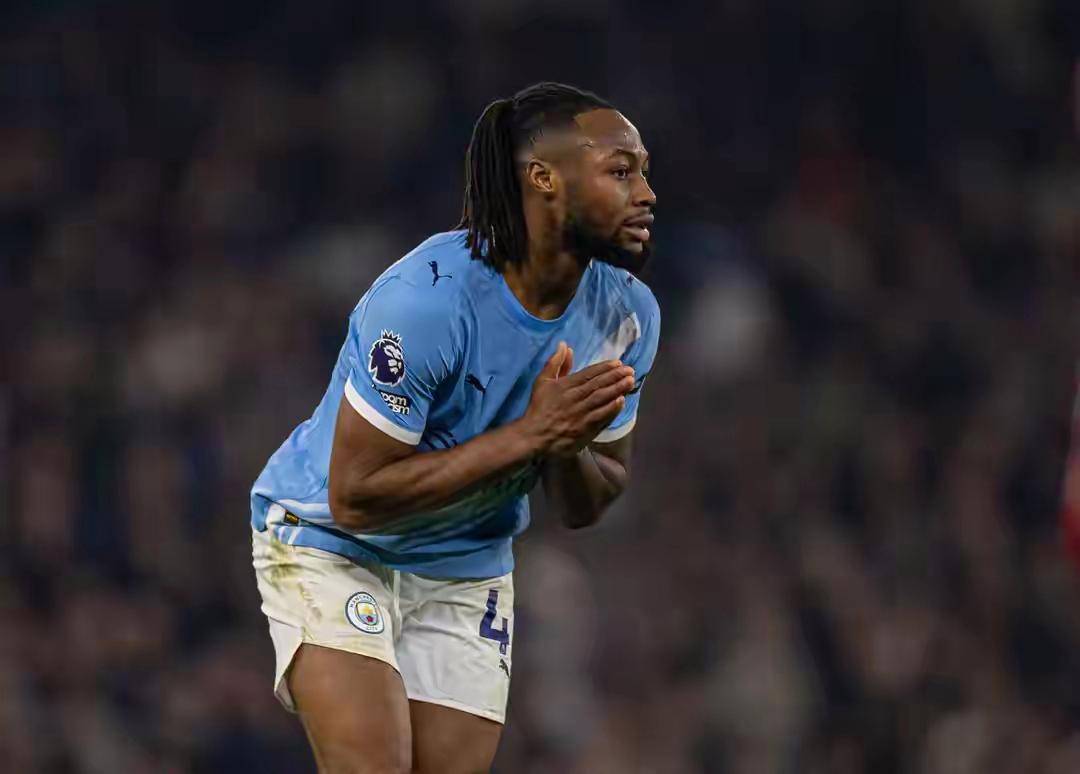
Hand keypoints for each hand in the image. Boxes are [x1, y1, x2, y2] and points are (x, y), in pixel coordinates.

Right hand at [520, 342, 634, 457]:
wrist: (534, 436)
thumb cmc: (539, 408)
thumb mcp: (542, 382)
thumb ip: (555, 363)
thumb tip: (565, 345)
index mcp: (565, 386)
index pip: (588, 374)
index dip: (604, 368)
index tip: (618, 363)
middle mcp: (574, 398)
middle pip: (598, 385)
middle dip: (615, 376)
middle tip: (630, 370)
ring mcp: (580, 414)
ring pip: (601, 399)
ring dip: (617, 390)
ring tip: (630, 382)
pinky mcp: (584, 429)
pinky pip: (601, 417)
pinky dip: (611, 409)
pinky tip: (621, 402)